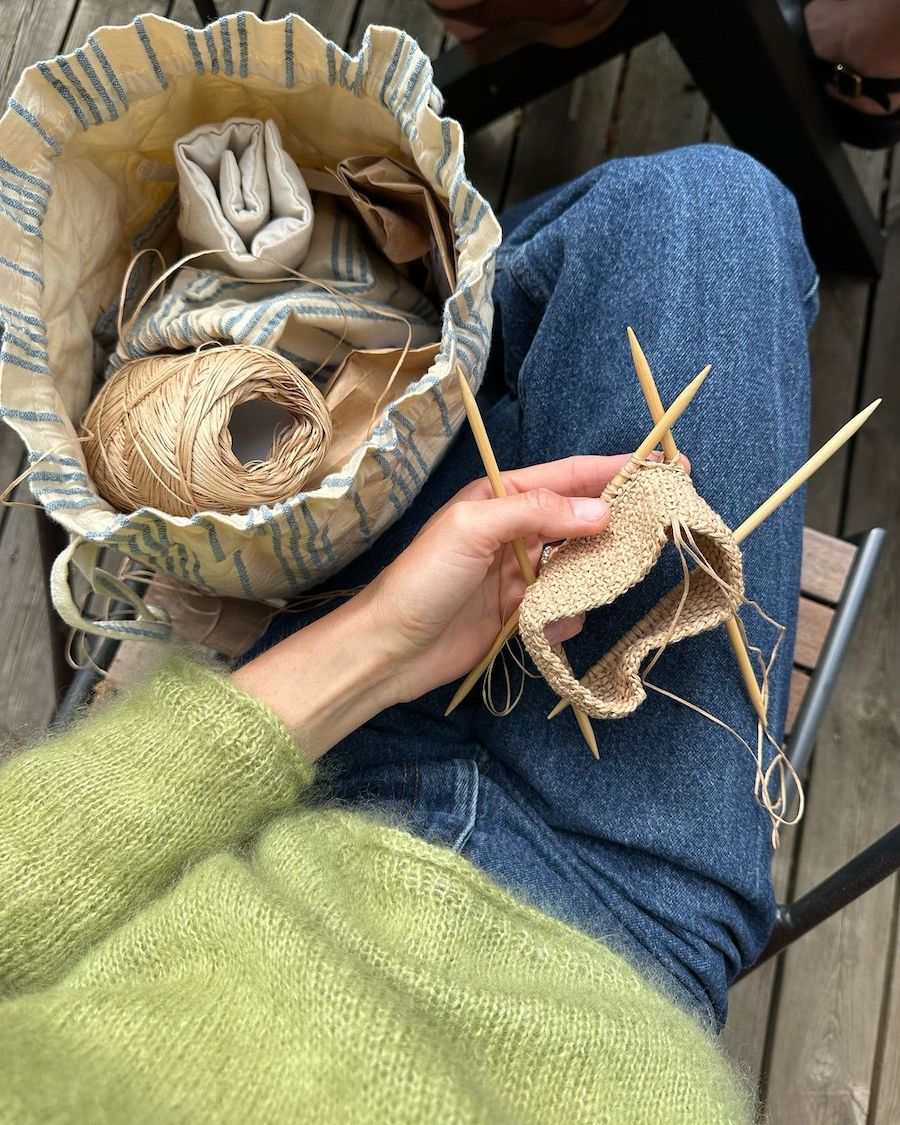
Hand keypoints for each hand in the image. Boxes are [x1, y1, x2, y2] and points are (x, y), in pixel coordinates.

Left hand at [364, 454, 635, 703]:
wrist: (390, 649)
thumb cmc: (422, 579)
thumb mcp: (473, 528)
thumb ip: (537, 512)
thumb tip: (602, 511)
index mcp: (502, 497)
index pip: (570, 477)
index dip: (617, 471)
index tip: (665, 468)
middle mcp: (516, 532)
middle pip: (582, 520)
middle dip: (618, 525)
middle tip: (660, 529)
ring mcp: (520, 575)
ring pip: (579, 567)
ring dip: (591, 578)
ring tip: (599, 584)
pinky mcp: (521, 615)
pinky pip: (562, 609)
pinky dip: (564, 617)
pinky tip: (549, 626)